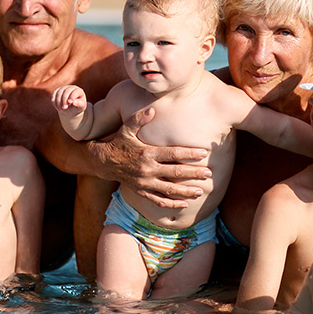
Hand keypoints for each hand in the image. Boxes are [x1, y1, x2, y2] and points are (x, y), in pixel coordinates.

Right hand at [52, 85, 87, 116]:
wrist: (70, 110)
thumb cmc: (77, 108)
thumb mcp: (81, 108)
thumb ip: (80, 105)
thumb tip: (74, 102)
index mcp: (79, 91)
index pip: (75, 91)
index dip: (72, 96)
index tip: (70, 102)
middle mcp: (71, 87)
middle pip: (66, 91)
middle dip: (64, 100)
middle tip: (64, 108)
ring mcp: (63, 88)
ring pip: (59, 93)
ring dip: (59, 102)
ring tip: (61, 110)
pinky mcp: (57, 91)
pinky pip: (54, 95)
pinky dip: (55, 102)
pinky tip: (57, 107)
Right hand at [92, 107, 210, 208]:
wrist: (103, 161)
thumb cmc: (119, 142)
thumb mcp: (127, 129)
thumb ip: (139, 119)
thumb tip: (152, 109)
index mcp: (147, 153)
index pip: (173, 154)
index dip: (189, 154)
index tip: (203, 153)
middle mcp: (147, 169)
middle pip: (175, 173)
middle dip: (194, 173)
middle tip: (209, 174)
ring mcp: (145, 182)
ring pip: (169, 189)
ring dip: (186, 191)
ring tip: (201, 190)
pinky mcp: (141, 192)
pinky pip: (158, 200)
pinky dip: (172, 204)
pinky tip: (185, 204)